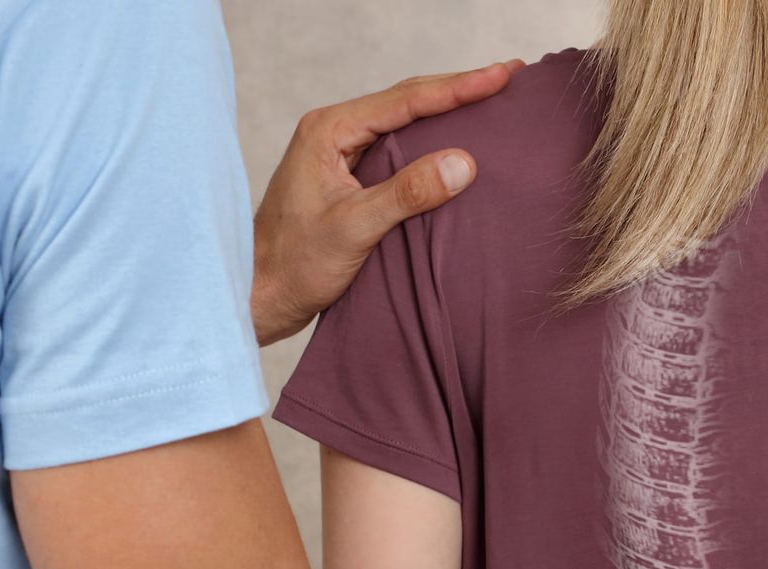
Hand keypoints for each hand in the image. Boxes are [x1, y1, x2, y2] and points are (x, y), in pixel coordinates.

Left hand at [251, 63, 522, 345]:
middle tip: (508, 77)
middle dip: (458, 90)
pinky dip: (430, 143)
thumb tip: (463, 162)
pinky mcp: (348, 178)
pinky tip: (456, 144)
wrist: (259, 295)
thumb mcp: (354, 228)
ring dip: (446, 113)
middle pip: (407, 101)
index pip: (406, 100)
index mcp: (329, 130)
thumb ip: (406, 193)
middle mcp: (333, 132)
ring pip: (404, 124)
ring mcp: (340, 154)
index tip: (502, 75)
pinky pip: (397, 150)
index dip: (458, 87)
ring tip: (491, 101)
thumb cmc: (295, 264)